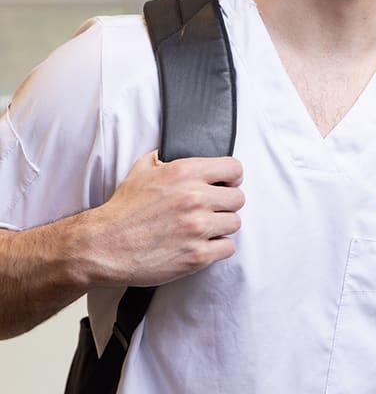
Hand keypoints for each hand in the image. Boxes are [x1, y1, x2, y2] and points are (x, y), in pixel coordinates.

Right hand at [84, 151, 244, 286]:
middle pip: (238, 198)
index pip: (234, 168)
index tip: (226, 184)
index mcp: (185, 172)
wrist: (104, 245)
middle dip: (227, 203)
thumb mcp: (141, 170)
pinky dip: (218, 247)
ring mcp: (198, 227)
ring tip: (205, 228)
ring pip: (235, 223)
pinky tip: (203, 244)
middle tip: (213, 209)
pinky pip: (228, 247)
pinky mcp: (197, 255)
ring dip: (222, 226)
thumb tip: (170, 153)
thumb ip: (162, 158)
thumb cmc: (122, 210)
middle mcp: (195, 197)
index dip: (231, 177)